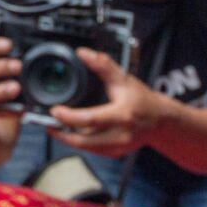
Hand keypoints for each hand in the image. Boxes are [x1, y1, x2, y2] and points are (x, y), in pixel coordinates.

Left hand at [48, 51, 166, 156]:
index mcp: (122, 115)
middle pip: (83, 140)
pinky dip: (80, 142)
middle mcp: (120, 134)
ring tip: (55, 126)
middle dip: (61, 133)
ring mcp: (119, 146)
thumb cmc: (141, 99)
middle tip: (47, 123)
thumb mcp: (123, 79)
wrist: (159, 120)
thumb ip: (103, 65)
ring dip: (68, 138)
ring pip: (86, 147)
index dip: (69, 117)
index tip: (55, 110)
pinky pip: (92, 150)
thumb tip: (83, 53)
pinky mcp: (116, 153)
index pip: (91, 119)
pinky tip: (71, 132)